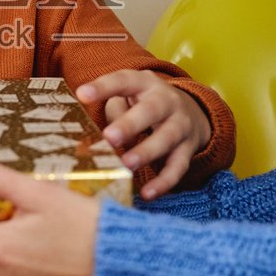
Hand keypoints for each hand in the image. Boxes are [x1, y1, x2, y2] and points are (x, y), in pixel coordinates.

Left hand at [76, 70, 211, 198]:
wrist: (193, 112)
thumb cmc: (146, 105)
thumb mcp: (129, 99)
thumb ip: (114, 113)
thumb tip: (97, 139)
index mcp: (145, 84)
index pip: (124, 81)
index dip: (103, 87)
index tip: (82, 95)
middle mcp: (167, 101)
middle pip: (151, 110)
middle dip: (130, 124)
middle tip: (110, 137)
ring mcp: (181, 125)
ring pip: (166, 137)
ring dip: (146, 152)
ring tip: (127, 164)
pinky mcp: (188, 149)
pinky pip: (178, 166)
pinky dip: (164, 182)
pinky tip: (147, 194)